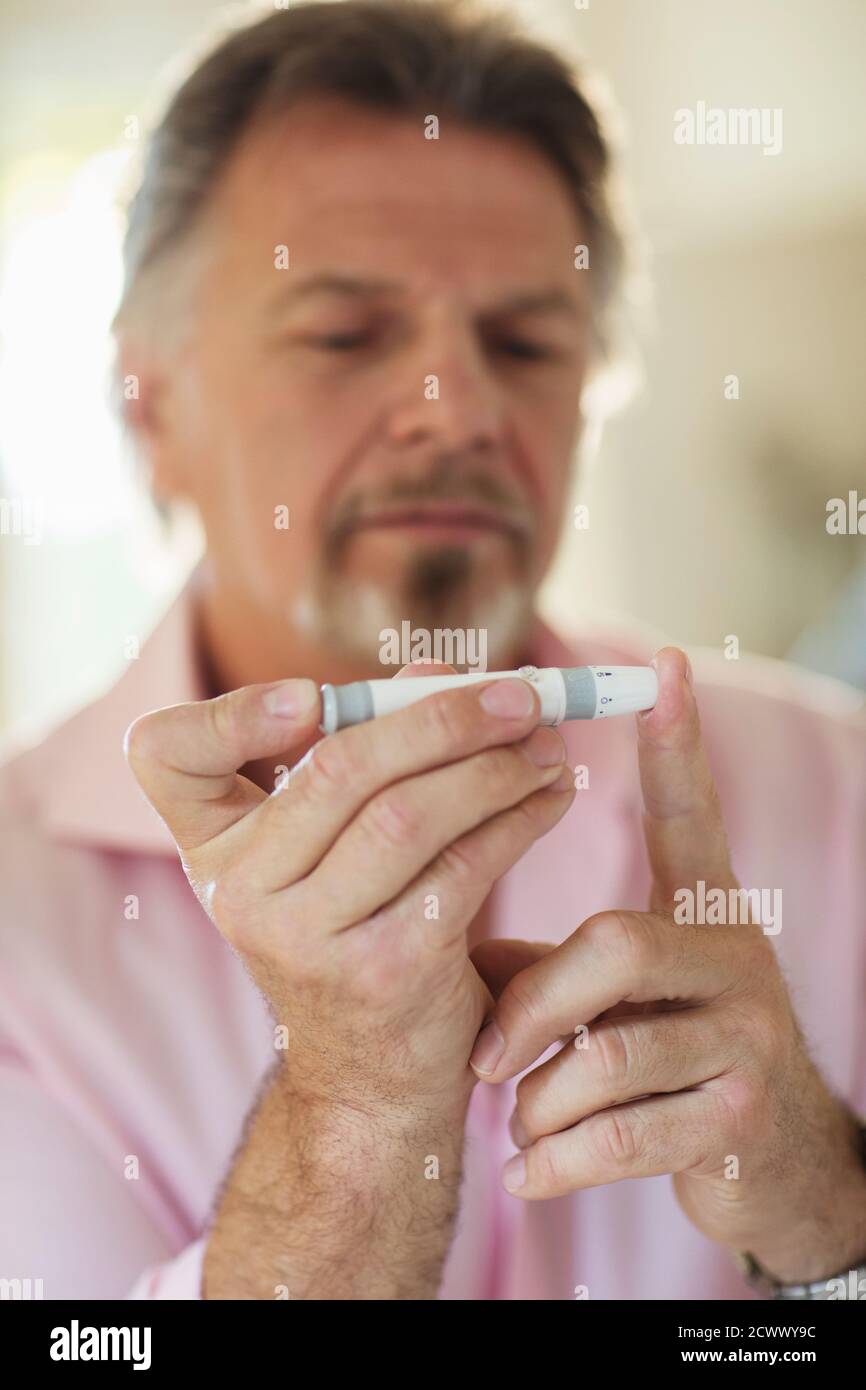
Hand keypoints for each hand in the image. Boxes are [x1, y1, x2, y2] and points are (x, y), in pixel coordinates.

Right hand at [124, 661, 574, 1127]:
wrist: (372, 1081)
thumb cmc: (358, 934)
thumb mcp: (334, 851)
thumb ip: (371, 759)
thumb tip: (434, 676)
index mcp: (215, 845)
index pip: (167, 757)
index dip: (232, 714)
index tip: (312, 695)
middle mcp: (240, 892)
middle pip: (337, 769)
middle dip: (440, 719)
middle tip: (518, 695)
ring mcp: (305, 939)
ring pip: (407, 815)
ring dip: (495, 768)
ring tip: (548, 744)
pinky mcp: (382, 972)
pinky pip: (461, 867)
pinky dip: (518, 821)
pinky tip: (551, 797)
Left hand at [470, 647, 865, 1281]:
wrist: (767, 1168)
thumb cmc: (664, 1056)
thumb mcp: (617, 996)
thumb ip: (549, 956)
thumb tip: (447, 926)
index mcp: (704, 914)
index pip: (692, 815)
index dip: (678, 745)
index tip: (663, 664)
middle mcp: (735, 957)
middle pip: (615, 944)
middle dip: (531, 1005)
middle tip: (484, 1053)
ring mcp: (747, 1038)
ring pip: (612, 1053)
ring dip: (540, 1098)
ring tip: (518, 1122)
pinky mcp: (738, 1121)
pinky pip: (623, 1134)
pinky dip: (555, 1161)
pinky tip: (526, 1172)